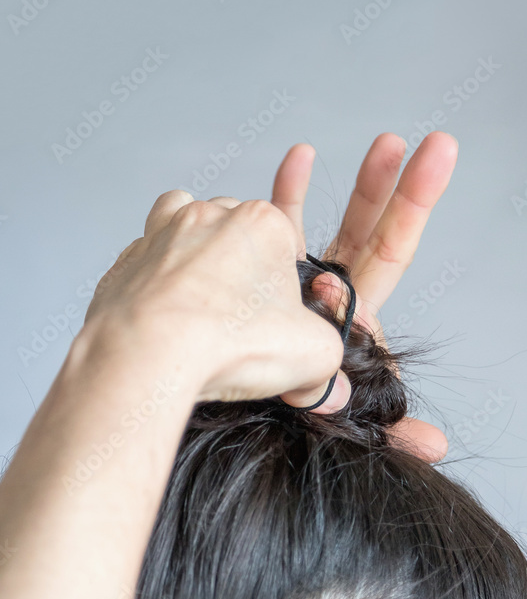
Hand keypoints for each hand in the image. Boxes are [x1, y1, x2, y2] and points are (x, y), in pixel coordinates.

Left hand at [84, 195, 345, 409]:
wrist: (148, 352)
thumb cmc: (229, 340)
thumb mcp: (314, 355)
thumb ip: (326, 358)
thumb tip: (316, 382)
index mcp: (262, 223)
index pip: (287, 244)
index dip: (288, 288)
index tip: (282, 321)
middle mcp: (210, 216)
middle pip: (237, 235)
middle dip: (243, 270)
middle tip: (245, 320)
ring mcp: (162, 234)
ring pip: (186, 232)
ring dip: (197, 260)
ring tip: (203, 307)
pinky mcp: (127, 263)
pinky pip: (146, 264)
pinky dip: (156, 285)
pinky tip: (165, 319)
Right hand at [270, 131, 458, 459]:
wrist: (217, 401)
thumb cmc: (284, 411)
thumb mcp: (346, 419)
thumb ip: (392, 429)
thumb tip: (437, 445)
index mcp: (354, 314)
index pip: (390, 252)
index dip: (411, 209)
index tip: (431, 164)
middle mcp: (331, 292)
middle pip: (372, 230)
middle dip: (399, 187)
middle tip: (432, 146)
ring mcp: (297, 281)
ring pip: (334, 224)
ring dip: (360, 186)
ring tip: (386, 142)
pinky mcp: (260, 275)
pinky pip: (279, 227)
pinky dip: (290, 191)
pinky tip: (302, 156)